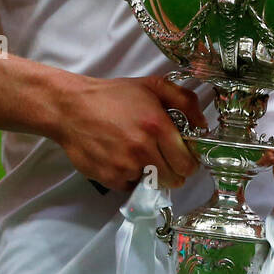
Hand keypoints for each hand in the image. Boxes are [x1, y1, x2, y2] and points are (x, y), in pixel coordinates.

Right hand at [55, 73, 207, 192]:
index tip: (182, 156)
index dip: (188, 161)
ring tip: (138, 155)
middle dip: (173, 170)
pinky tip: (121, 159)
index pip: (188, 162)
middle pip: (175, 179)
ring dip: (151, 174)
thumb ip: (184, 101)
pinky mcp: (110, 178)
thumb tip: (203, 125)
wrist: (70, 108)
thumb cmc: (112, 96)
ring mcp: (125, 166)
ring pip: (154, 184)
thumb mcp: (151, 86)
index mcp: (157, 125)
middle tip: (162, 157)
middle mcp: (143, 149)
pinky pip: (131, 186)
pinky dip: (130, 177)